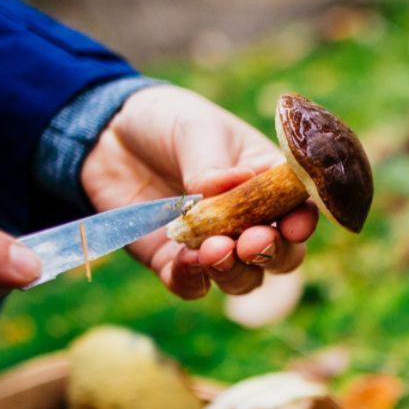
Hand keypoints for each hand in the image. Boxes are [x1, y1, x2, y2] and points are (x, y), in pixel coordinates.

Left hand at [80, 85, 318, 298]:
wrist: (108, 135)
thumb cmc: (166, 122)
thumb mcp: (195, 129)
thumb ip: (213, 162)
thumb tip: (231, 184)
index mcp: (266, 182)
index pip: (298, 210)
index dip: (301, 222)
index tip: (292, 225)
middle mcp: (248, 221)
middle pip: (280, 256)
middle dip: (271, 254)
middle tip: (251, 242)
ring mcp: (213, 246)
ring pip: (242, 278)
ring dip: (234, 271)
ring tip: (213, 250)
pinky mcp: (174, 263)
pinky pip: (193, 286)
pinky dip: (194, 280)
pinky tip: (185, 262)